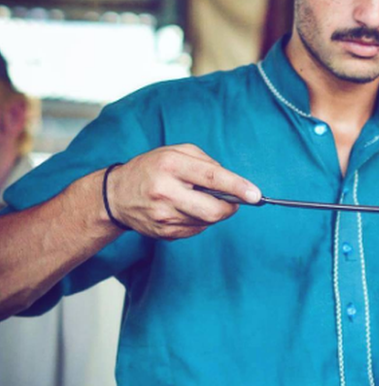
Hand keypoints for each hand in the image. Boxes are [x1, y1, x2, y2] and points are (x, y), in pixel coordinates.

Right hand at [105, 144, 261, 238]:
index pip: (212, 177)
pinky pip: (196, 230)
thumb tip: (232, 182)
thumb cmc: (152, 168)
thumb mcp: (175, 152)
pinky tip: (186, 209)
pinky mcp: (163, 233)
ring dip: (213, 212)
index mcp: (171, 165)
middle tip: (233, 202)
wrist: (116, 195)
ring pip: (207, 221)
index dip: (237, 187)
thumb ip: (206, 162)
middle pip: (213, 210)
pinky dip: (200, 220)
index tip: (255, 194)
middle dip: (230, 208)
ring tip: (197, 199)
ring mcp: (163, 216)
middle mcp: (166, 191)